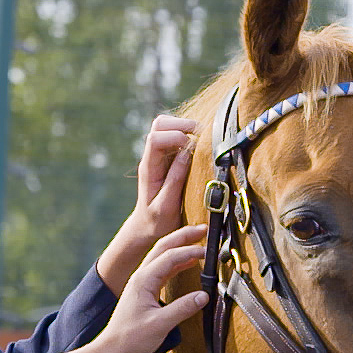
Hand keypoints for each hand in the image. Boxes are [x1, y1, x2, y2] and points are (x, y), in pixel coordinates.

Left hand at [31, 226, 208, 352]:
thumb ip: (183, 309)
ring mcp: (142, 282)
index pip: (169, 257)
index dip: (189, 251)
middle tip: (203, 229)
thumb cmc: (131, 338)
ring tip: (199, 241)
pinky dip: (178, 262)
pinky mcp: (145, 290)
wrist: (113, 349)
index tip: (207, 251)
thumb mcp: (160, 324)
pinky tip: (190, 263)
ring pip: (163, 255)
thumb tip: (204, 296)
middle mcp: (141, 276)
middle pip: (163, 246)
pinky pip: (163, 269)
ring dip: (181, 246)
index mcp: (143, 280)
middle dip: (183, 236)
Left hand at [95, 115, 199, 294]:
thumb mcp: (166, 206)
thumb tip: (186, 152)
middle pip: (159, 124)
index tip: (192, 148)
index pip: (155, 138)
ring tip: (203, 140)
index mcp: (148, 168)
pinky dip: (190, 135)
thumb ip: (175, 179)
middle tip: (201, 136)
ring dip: (186, 127)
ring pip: (168, 125)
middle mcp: (152, 157)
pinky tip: (201, 146)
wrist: (148, 228)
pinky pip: (177, 135)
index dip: (175, 137)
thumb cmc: (158, 221)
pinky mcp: (169, 157)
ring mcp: (160, 156)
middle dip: (181, 124)